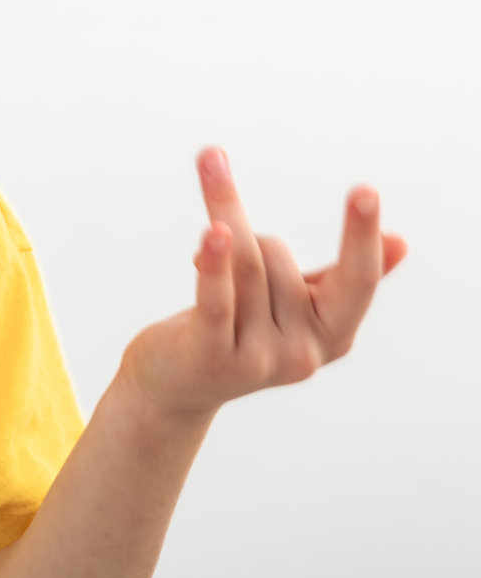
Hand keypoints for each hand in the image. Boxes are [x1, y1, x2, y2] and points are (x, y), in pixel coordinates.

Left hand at [119, 147, 409, 422]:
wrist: (176, 387)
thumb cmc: (240, 333)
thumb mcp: (295, 308)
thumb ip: (340, 278)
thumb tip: (401, 241)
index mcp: (333, 335)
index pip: (357, 280)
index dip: (361, 237)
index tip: (365, 191)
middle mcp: (303, 353)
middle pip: (276, 256)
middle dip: (244, 233)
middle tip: (219, 239)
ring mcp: (260, 360)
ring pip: (243, 265)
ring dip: (219, 238)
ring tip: (203, 246)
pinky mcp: (213, 357)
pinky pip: (217, 301)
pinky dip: (215, 265)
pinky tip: (212, 234)